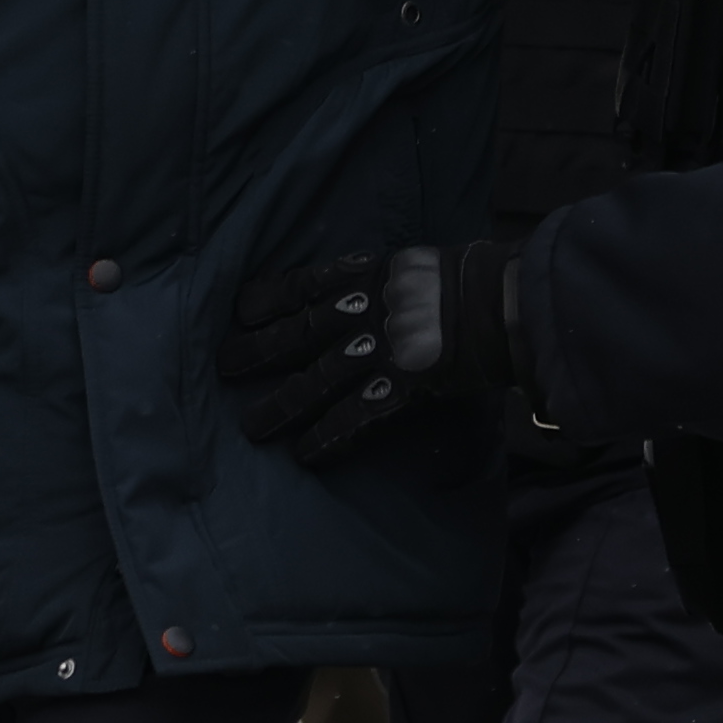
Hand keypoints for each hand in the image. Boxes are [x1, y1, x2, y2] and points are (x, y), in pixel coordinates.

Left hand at [224, 239, 521, 465]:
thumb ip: (381, 282)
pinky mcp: (396, 387)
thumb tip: (367, 291)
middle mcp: (359, 315)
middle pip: (295, 335)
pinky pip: (352, 417)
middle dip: (257, 353)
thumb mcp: (411, 267)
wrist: (497, 300)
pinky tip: (305, 455)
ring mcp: (375, 353)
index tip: (241, 311)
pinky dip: (327, 438)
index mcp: (362, 279)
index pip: (301, 287)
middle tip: (225, 368)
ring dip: (281, 407)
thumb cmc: (464, 279)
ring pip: (313, 382)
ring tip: (252, 428)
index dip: (267, 301)